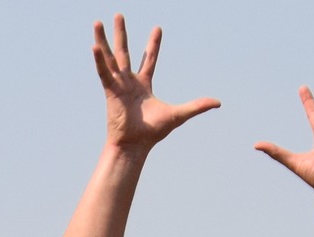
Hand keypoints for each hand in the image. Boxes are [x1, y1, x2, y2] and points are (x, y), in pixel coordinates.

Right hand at [91, 15, 217, 151]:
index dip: (153, 44)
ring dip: (103, 40)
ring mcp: (118, 85)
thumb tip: (218, 103)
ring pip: (110, 57)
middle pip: (124, 52)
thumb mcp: (178, 114)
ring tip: (98, 22)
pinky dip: (99, 60)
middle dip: (121, 33)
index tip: (158, 28)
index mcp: (144, 85)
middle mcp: (129, 82)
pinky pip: (104, 72)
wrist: (135, 145)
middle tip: (119, 15)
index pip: (149, 59)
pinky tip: (94, 46)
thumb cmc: (152, 133)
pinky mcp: (110, 91)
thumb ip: (197, 106)